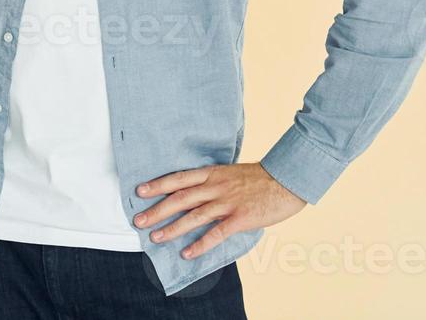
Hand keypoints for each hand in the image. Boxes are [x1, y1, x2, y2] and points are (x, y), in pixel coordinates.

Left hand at [133, 162, 306, 259]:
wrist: (287, 179)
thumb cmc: (260, 178)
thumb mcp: (231, 172)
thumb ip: (214, 181)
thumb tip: (196, 190)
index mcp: (213, 173)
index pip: (180, 178)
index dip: (158, 184)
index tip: (140, 191)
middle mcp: (216, 186)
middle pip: (180, 198)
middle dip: (157, 209)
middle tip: (138, 220)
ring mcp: (227, 202)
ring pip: (194, 215)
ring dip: (173, 227)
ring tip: (155, 237)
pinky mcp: (240, 218)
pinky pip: (216, 233)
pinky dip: (200, 244)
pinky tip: (187, 253)